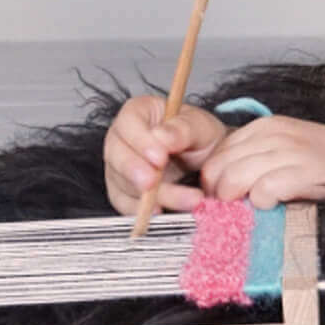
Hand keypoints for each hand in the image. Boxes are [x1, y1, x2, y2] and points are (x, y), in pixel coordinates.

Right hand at [102, 95, 227, 215]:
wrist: (208, 164)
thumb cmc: (201, 138)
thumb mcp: (200, 127)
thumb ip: (183, 129)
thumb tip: (162, 136)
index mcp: (139, 113)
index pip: (128, 122)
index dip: (140, 140)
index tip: (159, 157)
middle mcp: (123, 139)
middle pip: (116, 153)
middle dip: (133, 170)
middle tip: (152, 182)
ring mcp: (120, 167)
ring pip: (121, 182)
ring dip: (147, 195)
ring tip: (182, 200)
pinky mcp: (124, 193)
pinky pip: (125, 204)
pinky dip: (142, 211)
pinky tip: (162, 212)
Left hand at [196, 115, 324, 206]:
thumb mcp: (290, 145)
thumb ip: (259, 156)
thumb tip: (224, 182)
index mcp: (266, 125)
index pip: (218, 151)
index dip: (213, 179)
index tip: (221, 198)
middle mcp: (274, 133)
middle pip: (219, 166)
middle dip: (217, 193)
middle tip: (229, 211)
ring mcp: (289, 151)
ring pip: (234, 178)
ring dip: (235, 201)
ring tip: (249, 211)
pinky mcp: (303, 173)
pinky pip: (262, 191)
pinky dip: (261, 203)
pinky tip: (273, 206)